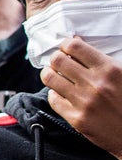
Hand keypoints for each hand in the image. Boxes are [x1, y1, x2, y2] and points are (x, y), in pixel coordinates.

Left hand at [43, 38, 121, 156]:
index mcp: (110, 69)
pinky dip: (55, 94)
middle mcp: (95, 84)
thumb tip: (76, 40)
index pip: (74, 46)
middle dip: (56, 59)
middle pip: (57, 60)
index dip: (66, 45)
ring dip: (50, 75)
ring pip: (49, 78)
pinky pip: (53, 99)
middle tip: (60, 64)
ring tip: (56, 77)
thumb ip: (102, 60)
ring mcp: (84, 102)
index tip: (67, 50)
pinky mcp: (77, 119)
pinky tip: (62, 95)